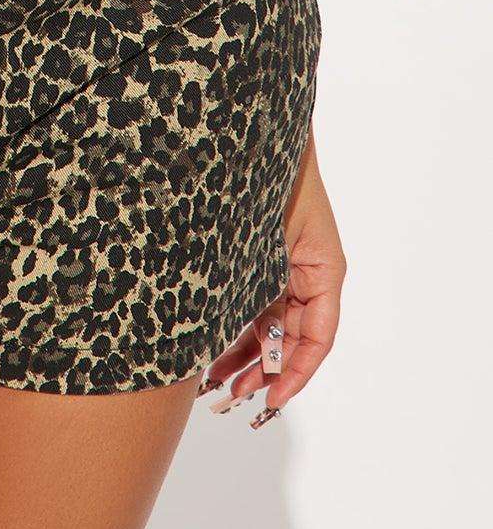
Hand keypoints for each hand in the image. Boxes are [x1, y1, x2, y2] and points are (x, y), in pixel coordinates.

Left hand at [200, 126, 344, 422]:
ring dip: (241, 354)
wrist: (247, 131)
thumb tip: (257, 346)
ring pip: (264, 324)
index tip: (271, 397)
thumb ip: (264, 290)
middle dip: (260, 371)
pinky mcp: (249, 257)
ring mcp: (274, 265)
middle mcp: (301, 273)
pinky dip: (229, 326)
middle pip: (288, 338)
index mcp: (321, 270)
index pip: (318, 338)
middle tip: (229, 398)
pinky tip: (206, 348)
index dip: (296, 373)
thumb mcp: (270, 241)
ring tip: (212, 383)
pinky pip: (246, 302)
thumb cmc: (270, 177)